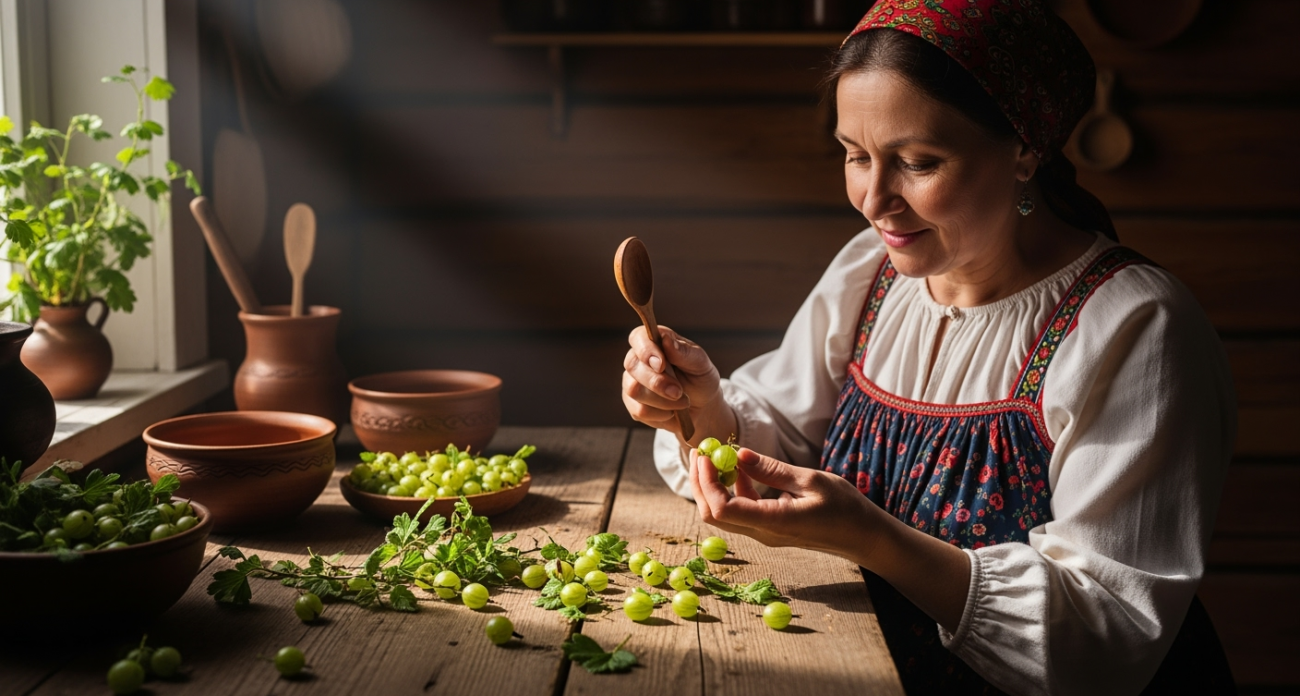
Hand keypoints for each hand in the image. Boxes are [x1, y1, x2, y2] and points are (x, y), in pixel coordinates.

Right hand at [621, 325, 732, 444]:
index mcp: (655, 342)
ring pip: (634, 390)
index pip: (638, 338)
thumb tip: (666, 340)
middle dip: (657, 382)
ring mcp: (632, 382)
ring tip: (682, 401)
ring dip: (662, 400)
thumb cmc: (700, 378)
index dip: (646, 350)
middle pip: (632, 366)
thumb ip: (685, 352)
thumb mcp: (701, 364)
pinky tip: (672, 411)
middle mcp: (639, 360)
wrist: (702, 406)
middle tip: (678, 392)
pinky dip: (660, 414)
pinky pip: (639, 410)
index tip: (661, 364)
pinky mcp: (633, 404)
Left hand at [687, 446, 883, 564]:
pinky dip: (732, 488)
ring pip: (723, 513)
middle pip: (713, 514)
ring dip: (713, 485)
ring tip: (715, 455)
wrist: (863, 536)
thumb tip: (738, 454)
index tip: (706, 456)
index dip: (706, 483)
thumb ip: (772, 469)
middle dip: (700, 483)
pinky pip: (740, 511)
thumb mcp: (811, 480)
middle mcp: (763, 533)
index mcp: (773, 522)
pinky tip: (740, 468)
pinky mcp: (768, 528)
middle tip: (700, 452)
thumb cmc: (845, 508)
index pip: (721, 510)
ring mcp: (764, 533)